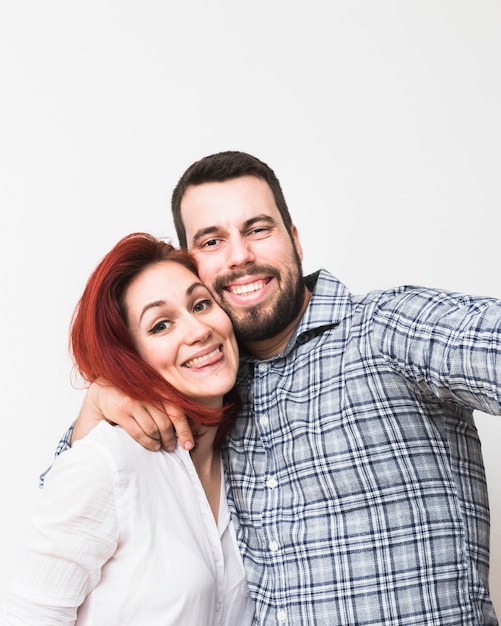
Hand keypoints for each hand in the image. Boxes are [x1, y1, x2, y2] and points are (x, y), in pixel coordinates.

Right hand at [71, 379, 194, 451]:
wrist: (104, 387)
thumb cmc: (133, 392)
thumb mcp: (151, 392)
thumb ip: (166, 403)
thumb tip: (190, 425)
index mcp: (158, 387)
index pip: (177, 411)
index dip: (184, 430)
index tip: (188, 445)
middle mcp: (147, 393)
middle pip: (165, 423)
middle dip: (170, 438)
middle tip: (172, 447)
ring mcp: (134, 402)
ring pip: (153, 429)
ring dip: (159, 441)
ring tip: (161, 446)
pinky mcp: (121, 411)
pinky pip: (138, 433)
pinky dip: (147, 443)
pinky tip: (153, 446)